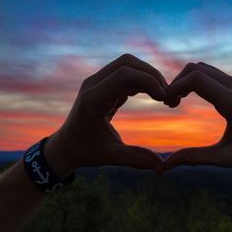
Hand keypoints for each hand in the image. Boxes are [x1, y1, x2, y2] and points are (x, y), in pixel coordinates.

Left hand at [44, 54, 167, 175]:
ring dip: (146, 75)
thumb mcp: (110, 156)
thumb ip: (136, 159)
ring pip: (126, 64)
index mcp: (93, 100)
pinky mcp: (102, 85)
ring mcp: (96, 82)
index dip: (148, 82)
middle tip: (166, 94)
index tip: (164, 98)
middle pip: (127, 63)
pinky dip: (140, 80)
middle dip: (151, 74)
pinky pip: (124, 73)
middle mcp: (93, 85)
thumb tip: (163, 168)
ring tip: (161, 95)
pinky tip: (151, 95)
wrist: (65, 146)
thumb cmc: (84, 151)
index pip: (124, 75)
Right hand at [165, 62, 231, 171]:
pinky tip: (193, 98)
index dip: (176, 86)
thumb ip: (195, 158)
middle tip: (170, 103)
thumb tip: (168, 164)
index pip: (197, 78)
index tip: (167, 103)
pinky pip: (214, 74)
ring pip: (204, 68)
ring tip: (178, 101)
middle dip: (177, 82)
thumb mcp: (226, 158)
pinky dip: (198, 81)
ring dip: (187, 80)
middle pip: (197, 68)